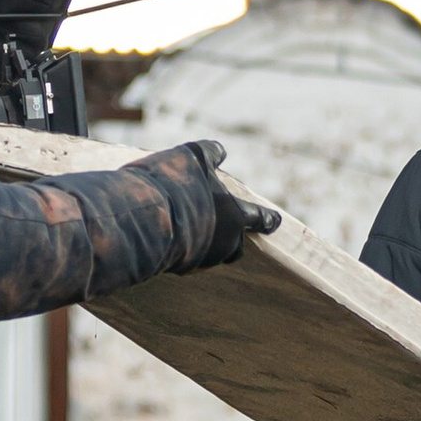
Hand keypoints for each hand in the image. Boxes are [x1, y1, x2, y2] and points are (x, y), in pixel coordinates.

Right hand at [178, 136, 282, 273]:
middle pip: (235, 244)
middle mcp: (225, 242)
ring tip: (183, 225)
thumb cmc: (174, 186)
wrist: (144, 221)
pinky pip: (187, 261)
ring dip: (204, 243)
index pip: (259, 217)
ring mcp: (204, 259)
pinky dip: (182, 249)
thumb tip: (221, 151)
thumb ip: (210, 153)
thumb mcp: (194, 156)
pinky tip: (166, 235)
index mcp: (236, 216)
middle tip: (218, 224)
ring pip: (210, 254)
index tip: (276, 221)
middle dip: (229, 236)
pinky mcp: (181, 269)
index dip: (267, 219)